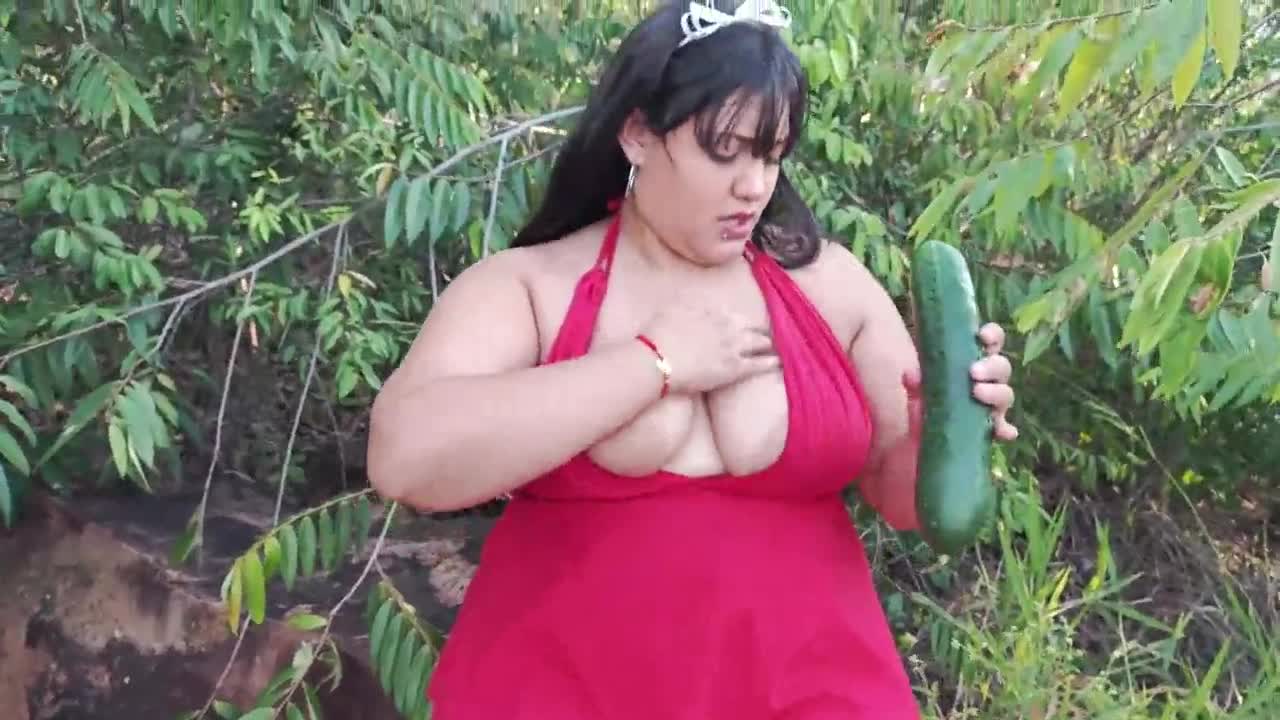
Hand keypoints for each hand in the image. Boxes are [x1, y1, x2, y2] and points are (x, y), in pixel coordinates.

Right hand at [639, 293, 778, 394]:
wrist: (658, 358)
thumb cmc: (657, 334)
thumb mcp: (670, 308)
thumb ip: (686, 302)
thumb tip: (692, 298)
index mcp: (712, 309)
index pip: (731, 312)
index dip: (737, 319)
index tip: (739, 322)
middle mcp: (727, 324)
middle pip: (750, 324)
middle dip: (758, 328)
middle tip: (764, 333)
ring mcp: (734, 345)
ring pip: (760, 341)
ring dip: (767, 342)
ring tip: (773, 345)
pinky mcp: (736, 367)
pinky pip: (760, 363)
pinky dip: (771, 361)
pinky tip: (779, 361)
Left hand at [900, 322, 1017, 441]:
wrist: (907, 430)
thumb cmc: (917, 394)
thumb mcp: (911, 380)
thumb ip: (913, 374)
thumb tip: (911, 373)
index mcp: (971, 359)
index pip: (991, 341)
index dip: (992, 336)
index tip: (981, 336)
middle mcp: (985, 380)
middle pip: (1002, 367)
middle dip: (992, 367)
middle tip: (973, 372)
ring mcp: (988, 405)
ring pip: (1005, 394)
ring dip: (996, 392)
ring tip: (977, 392)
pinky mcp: (985, 429)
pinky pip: (1003, 429)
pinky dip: (1006, 430)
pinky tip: (1004, 432)